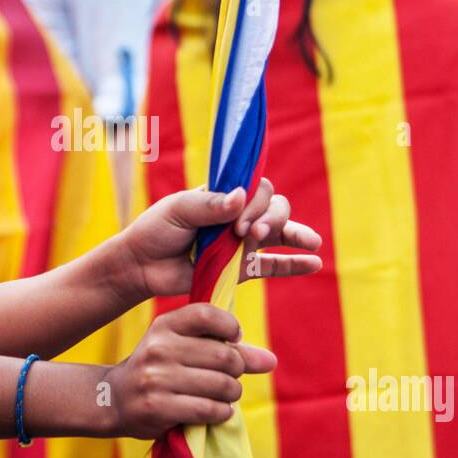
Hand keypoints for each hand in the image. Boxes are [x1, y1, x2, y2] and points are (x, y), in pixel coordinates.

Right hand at [103, 304, 274, 438]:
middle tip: (231, 378)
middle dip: (237, 370)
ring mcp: (156, 379)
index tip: (233, 340)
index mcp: (164, 326)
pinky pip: (209, 410)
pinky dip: (222, 413)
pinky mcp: (158, 407)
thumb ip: (228, 349)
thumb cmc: (158, 370)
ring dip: (232, 394)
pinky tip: (216, 411)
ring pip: (221, 385)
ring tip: (224, 396)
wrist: (113, 399)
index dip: (230, 328)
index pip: (207, 315)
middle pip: (224, 356)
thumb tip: (271, 361)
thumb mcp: (183, 348)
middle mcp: (159, 348)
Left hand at [119, 180, 322, 298]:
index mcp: (224, 194)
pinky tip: (315, 263)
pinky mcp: (241, 269)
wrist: (142, 266)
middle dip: (271, 219)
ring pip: (280, 233)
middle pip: (274, 206)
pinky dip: (295, 264)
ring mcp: (242, 242)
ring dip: (295, 235)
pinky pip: (275, 266)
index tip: (238, 220)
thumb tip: (241, 196)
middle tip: (248, 235)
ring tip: (310, 243)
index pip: (256, 187)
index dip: (256, 201)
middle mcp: (238, 215)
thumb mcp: (178, 210)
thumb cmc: (156, 230)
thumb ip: (209, 205)